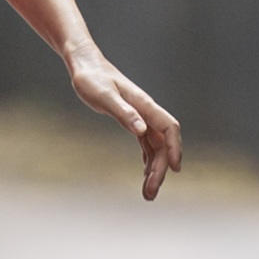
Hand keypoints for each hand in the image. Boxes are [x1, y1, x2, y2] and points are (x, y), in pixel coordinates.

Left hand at [65, 48, 182, 199]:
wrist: (84, 64)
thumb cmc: (91, 78)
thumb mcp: (103, 96)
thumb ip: (123, 112)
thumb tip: (142, 130)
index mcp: (144, 105)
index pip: (169, 128)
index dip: (174, 148)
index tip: (174, 169)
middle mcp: (146, 112)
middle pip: (163, 144)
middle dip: (160, 169)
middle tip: (149, 194)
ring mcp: (141, 117)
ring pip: (156, 147)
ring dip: (154, 169)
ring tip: (148, 193)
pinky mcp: (132, 120)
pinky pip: (147, 144)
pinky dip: (148, 160)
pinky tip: (144, 174)